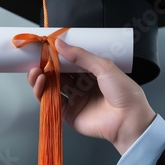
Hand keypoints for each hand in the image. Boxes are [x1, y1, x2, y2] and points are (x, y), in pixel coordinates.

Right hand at [27, 38, 155, 154]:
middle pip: (57, 74)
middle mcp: (81, 85)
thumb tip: (60, 43)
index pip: (68, 62)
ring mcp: (73, 99)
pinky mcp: (67, 113)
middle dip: (45, 66)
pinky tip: (40, 83)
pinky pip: (50, 101)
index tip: (45, 47)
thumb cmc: (124, 93)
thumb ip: (80, 56)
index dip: (56, 55)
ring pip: (51, 86)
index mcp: (91, 73)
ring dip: (40, 78)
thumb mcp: (104, 67)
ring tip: (35, 72)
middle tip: (37, 60)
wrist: (129, 121)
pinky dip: (42, 92)